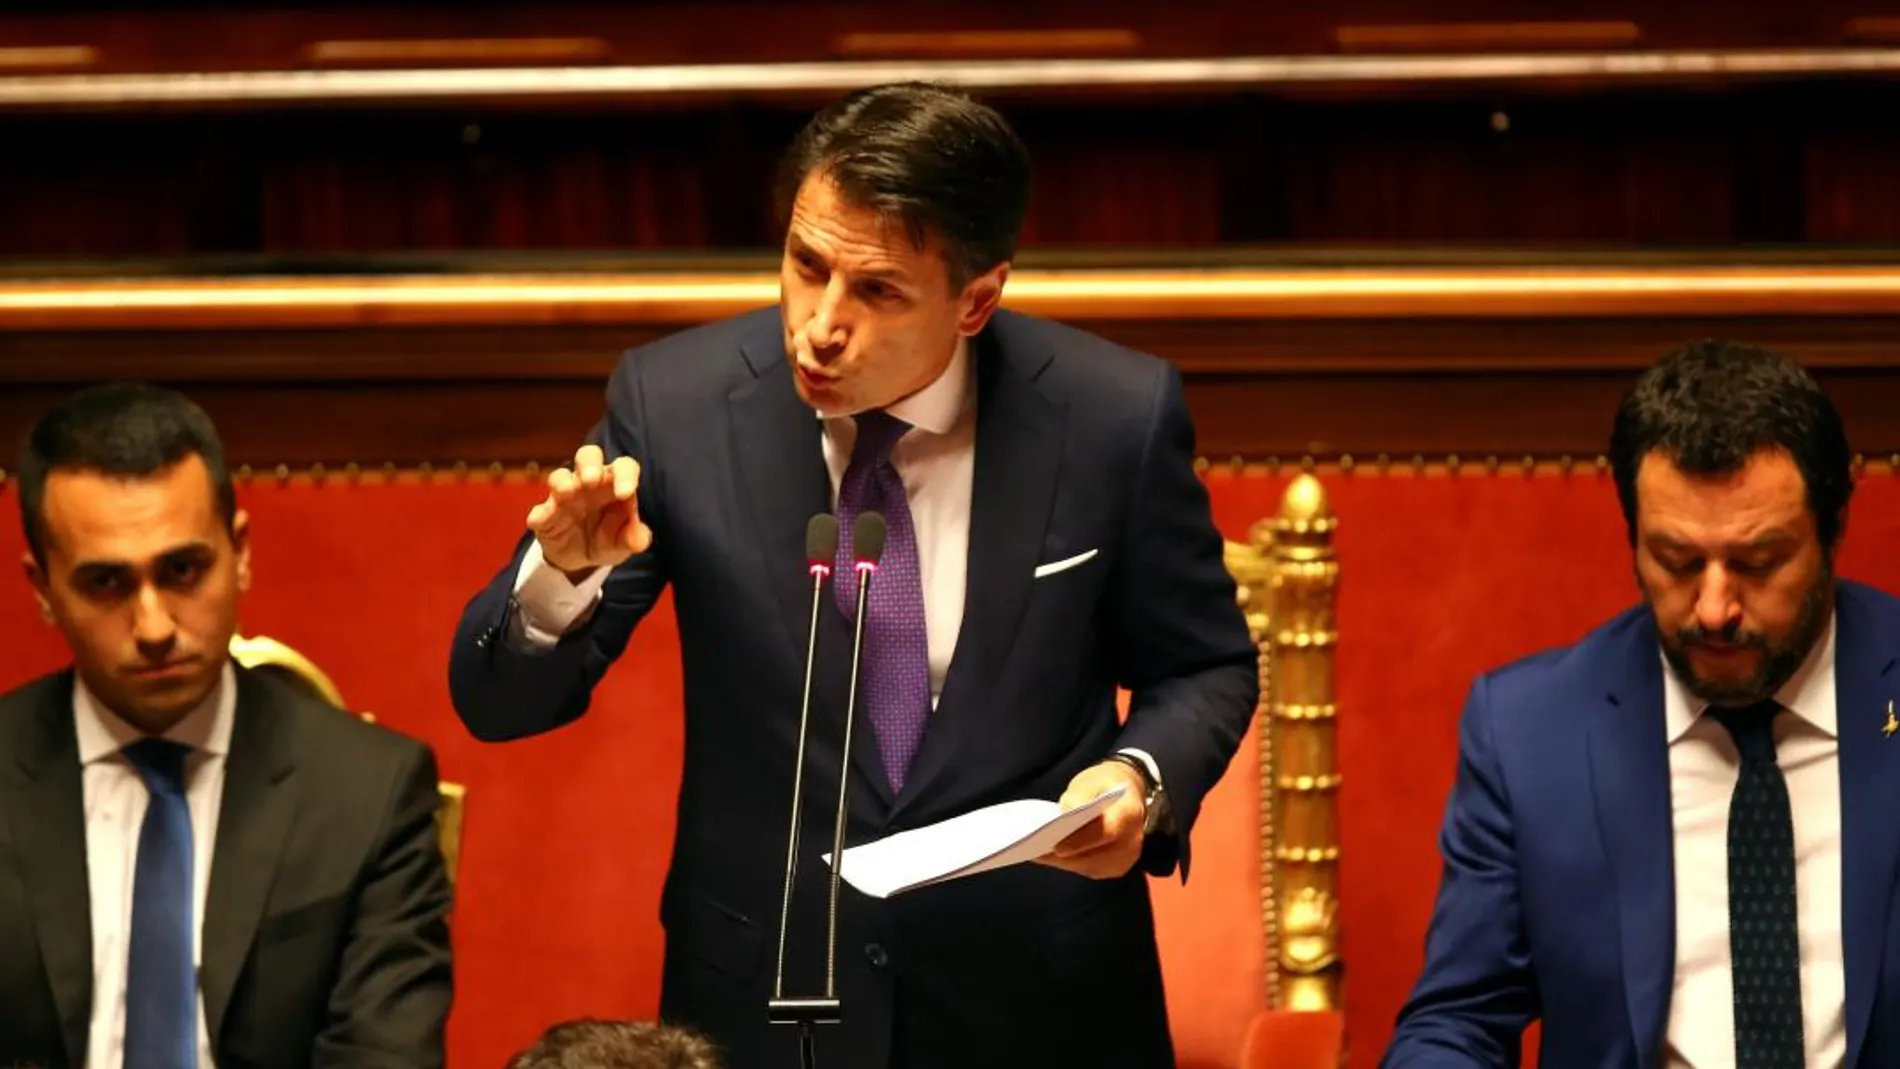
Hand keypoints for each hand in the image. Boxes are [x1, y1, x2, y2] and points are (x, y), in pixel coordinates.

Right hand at [526, 444, 652, 575]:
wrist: (580, 560)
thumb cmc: (608, 539)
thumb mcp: (624, 543)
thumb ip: (635, 538)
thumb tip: (640, 539)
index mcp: (614, 485)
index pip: (623, 467)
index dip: (625, 475)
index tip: (626, 493)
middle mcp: (588, 484)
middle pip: (588, 456)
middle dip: (589, 464)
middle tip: (592, 480)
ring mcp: (564, 497)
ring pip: (559, 476)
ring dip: (562, 482)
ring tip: (567, 492)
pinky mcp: (545, 516)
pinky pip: (539, 511)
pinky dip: (539, 514)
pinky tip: (539, 520)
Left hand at [1036, 760, 1147, 879]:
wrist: (1126, 796)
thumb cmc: (1104, 784)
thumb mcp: (1091, 780)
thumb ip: (1079, 794)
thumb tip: (1064, 813)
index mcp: (1129, 813)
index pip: (1107, 832)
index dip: (1082, 841)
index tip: (1056, 847)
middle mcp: (1132, 841)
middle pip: (1094, 855)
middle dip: (1062, 855)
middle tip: (1031, 849)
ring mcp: (1125, 858)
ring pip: (1088, 866)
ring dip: (1061, 861)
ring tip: (1033, 853)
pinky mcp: (1115, 868)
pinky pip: (1088, 869)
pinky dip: (1068, 863)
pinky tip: (1047, 856)